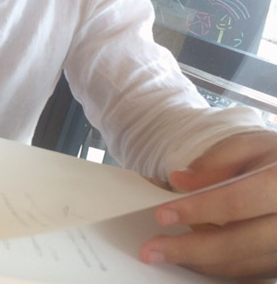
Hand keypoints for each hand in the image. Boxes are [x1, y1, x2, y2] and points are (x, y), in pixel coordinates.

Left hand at [140, 129, 276, 278]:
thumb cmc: (273, 159)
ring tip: (162, 252)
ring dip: (198, 261)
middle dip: (190, 248)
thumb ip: (217, 161)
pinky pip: (246, 271)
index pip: (236, 202)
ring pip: (240, 264)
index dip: (198, 209)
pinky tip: (188, 255)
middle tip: (152, 249)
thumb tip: (180, 181)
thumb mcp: (249, 146)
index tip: (163, 214)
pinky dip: (214, 265)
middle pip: (237, 243)